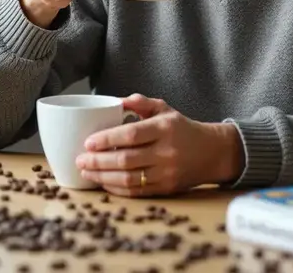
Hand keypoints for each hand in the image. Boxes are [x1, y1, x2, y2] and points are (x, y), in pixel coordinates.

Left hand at [75, 94, 244, 196]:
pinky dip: (117, 189)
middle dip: (98, 162)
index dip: (107, 140)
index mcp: (164, 128)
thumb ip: (141, 102)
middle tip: (80, 160)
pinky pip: (137, 192)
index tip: (87, 143)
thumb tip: (116, 100)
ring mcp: (167, 173)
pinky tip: (104, 183)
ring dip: (103, 178)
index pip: (131, 135)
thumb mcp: (165, 108)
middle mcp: (167, 151)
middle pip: (126, 159)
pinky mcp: (167, 189)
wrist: (212, 152)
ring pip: (129, 179)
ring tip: (86, 173)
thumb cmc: (182, 128)